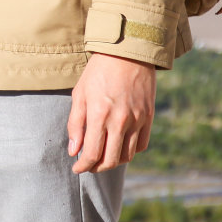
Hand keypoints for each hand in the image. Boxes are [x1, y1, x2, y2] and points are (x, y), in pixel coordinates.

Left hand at [67, 52, 155, 172]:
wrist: (127, 53)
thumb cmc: (98, 72)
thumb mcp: (80, 94)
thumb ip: (75, 124)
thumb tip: (73, 150)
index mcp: (99, 115)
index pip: (92, 153)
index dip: (83, 166)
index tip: (77, 168)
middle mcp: (120, 121)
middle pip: (111, 160)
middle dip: (97, 168)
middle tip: (88, 166)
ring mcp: (137, 120)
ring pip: (127, 156)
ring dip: (114, 162)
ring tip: (103, 157)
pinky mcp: (149, 118)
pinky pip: (141, 145)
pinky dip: (130, 152)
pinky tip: (119, 147)